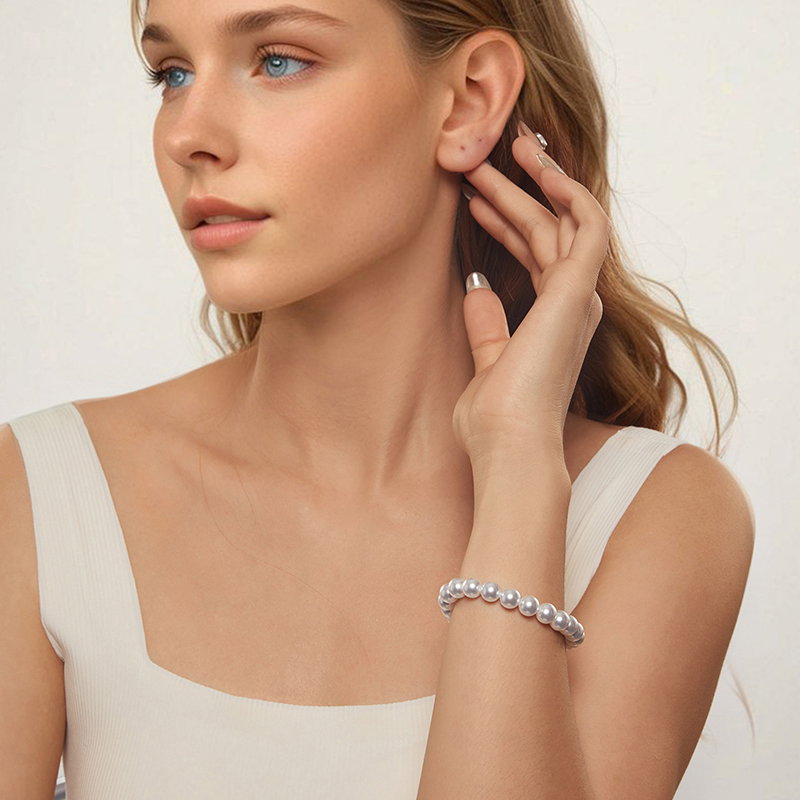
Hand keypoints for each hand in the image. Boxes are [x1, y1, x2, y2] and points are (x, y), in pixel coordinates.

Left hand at [452, 123, 610, 461]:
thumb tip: (476, 290)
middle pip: (547, 232)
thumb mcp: (486, 360)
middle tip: (480, 164)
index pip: (535, 256)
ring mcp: (580, 297)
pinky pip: (586, 225)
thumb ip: (488, 325)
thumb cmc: (495, 419)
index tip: (473, 201)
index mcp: (555, 319)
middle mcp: (574, 304)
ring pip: (563, 222)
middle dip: (514, 195)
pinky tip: (539, 166)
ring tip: (501, 149)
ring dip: (534, 183)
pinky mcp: (579, 291)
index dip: (506, 223)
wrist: (507, 446)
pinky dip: (567, 192)